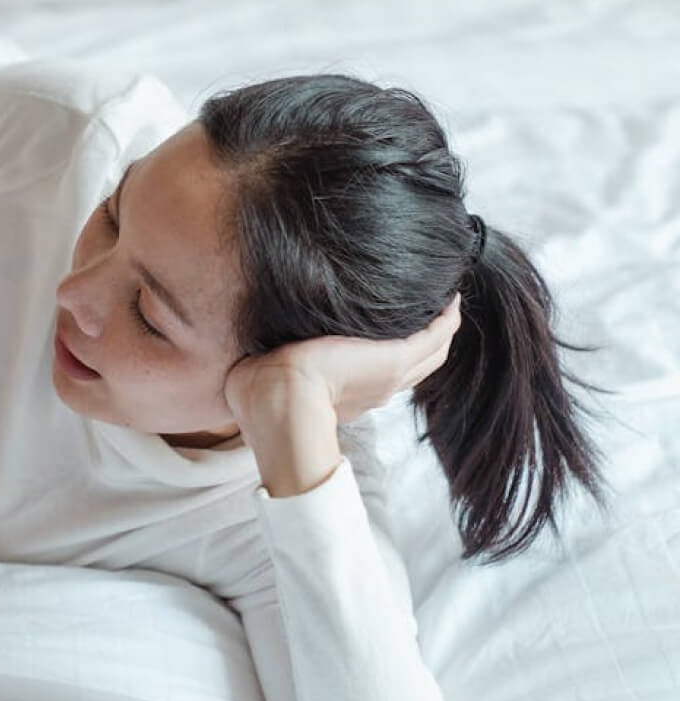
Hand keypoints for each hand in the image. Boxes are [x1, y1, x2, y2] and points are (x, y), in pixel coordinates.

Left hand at [224, 296, 461, 427]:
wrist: (279, 404)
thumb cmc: (259, 398)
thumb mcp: (266, 377)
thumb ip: (266, 364)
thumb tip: (248, 351)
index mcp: (347, 396)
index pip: (376, 376)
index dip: (388, 357)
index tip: (389, 336)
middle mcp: (375, 389)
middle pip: (417, 365)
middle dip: (428, 340)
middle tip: (435, 313)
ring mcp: (390, 375)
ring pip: (431, 352)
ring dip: (442, 328)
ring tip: (446, 302)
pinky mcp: (395, 358)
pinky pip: (435, 334)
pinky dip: (445, 317)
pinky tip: (451, 296)